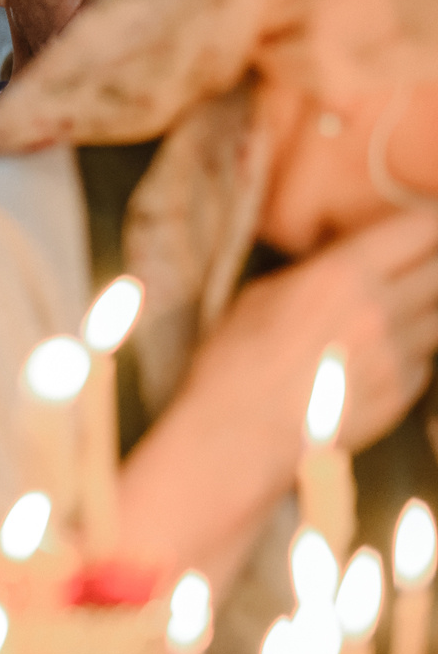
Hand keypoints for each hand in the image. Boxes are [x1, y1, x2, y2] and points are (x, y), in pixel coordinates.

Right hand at [185, 208, 437, 450]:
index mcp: (343, 274)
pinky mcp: (404, 393)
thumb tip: (344, 260)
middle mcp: (382, 309)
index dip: (431, 220)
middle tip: (422, 263)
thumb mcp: (263, 294)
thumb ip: (317, 272)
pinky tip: (382, 353)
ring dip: (428, 307)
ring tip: (399, 308)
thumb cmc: (235, 359)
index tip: (428, 221)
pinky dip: (414, 350)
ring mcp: (399, 354)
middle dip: (436, 262)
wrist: (240, 433)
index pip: (419, 229)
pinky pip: (426, 360)